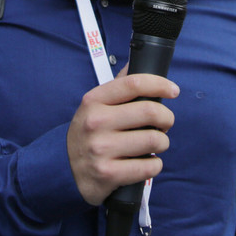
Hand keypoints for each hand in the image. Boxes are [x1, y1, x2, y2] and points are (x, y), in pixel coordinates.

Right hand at [66, 72, 178, 205]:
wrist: (63, 168)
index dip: (160, 84)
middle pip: (150, 111)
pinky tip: (147, 162)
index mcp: (94, 101)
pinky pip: (149, 166)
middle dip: (167, 118)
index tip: (173, 90)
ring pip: (154, 140)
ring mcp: (101, 149)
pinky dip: (155, 164)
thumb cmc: (88, 133)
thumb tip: (137, 62)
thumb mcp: (94, 105)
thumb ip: (118, 87)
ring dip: (162, 142)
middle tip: (165, 124)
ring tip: (155, 144)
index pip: (134, 83)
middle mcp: (96, 122)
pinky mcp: (108, 174)